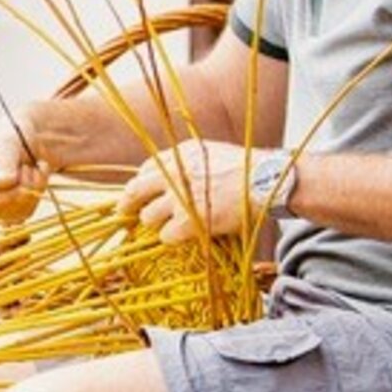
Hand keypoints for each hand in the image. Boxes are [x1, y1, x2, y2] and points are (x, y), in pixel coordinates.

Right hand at [0, 112, 50, 224]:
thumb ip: (3, 160)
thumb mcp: (7, 140)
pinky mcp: (6, 212)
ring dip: (30, 191)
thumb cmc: (12, 133)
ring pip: (12, 215)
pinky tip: (36, 176)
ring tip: (32, 167)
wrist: (30, 139)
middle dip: (18, 191)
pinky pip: (25, 213)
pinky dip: (36, 194)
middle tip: (28, 167)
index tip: (15, 182)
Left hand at [117, 139, 253, 244]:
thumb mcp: (212, 153)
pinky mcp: (190, 220)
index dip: (140, 184)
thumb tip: (173, 175)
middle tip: (123, 215)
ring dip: (156, 224)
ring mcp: (180, 197)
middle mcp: (175, 172)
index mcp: (180, 154)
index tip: (137, 195)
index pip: (146, 169)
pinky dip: (172, 238)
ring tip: (171, 226)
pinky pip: (166, 235)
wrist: (267, 181)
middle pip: (135, 191)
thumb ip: (189, 162)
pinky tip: (183, 237)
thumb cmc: (247, 170)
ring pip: (148, 217)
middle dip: (127, 205)